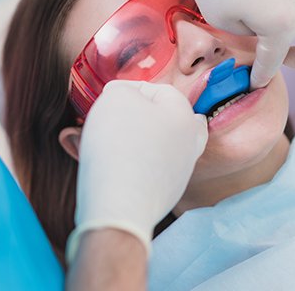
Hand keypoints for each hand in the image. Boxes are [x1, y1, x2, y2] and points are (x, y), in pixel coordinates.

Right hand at [66, 80, 207, 261]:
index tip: (107, 98)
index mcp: (184, 114)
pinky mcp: (165, 193)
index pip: (157, 89)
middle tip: (112, 119)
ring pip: (155, 144)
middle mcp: (189, 142)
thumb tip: (123, 97)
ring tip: (105, 141)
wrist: (119, 205)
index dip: (129, 89)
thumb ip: (122, 89)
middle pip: (162, 118)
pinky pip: (147, 168)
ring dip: (132, 139)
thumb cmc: (119, 144)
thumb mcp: (116, 98)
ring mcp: (180, 170)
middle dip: (135, 116)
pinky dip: (132, 162)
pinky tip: (112, 164)